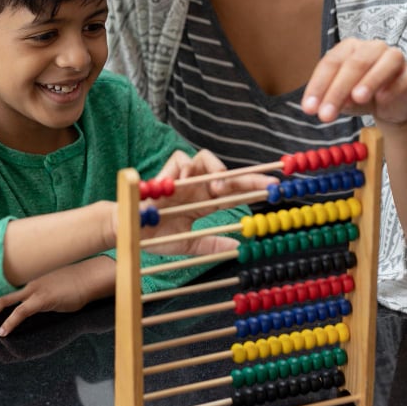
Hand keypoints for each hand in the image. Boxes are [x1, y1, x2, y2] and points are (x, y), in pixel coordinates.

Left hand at [0, 257, 113, 337]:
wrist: (88, 277)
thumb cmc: (69, 278)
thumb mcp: (45, 277)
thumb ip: (30, 284)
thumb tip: (16, 296)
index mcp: (23, 272)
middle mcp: (24, 278)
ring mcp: (33, 287)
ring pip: (1, 300)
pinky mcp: (43, 298)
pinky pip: (21, 311)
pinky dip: (9, 322)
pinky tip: (2, 332)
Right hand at [143, 148, 272, 256]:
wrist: (129, 232)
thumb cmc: (156, 236)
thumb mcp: (189, 245)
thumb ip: (211, 245)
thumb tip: (237, 248)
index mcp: (205, 203)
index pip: (235, 193)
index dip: (254, 189)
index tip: (277, 189)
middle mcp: (198, 188)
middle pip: (229, 175)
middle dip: (250, 177)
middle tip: (269, 184)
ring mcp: (183, 179)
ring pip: (205, 157)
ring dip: (216, 169)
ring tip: (218, 188)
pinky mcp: (167, 173)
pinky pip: (182, 159)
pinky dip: (186, 168)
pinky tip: (183, 183)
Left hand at [301, 38, 406, 125]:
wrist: (392, 107)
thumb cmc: (361, 97)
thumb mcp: (342, 100)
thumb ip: (333, 99)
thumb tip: (326, 105)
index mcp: (350, 48)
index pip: (331, 63)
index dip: (318, 86)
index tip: (309, 110)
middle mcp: (373, 47)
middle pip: (354, 64)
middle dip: (337, 90)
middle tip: (326, 115)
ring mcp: (396, 57)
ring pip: (384, 63)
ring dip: (369, 80)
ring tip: (356, 99)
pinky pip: (406, 76)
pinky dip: (394, 88)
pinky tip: (382, 100)